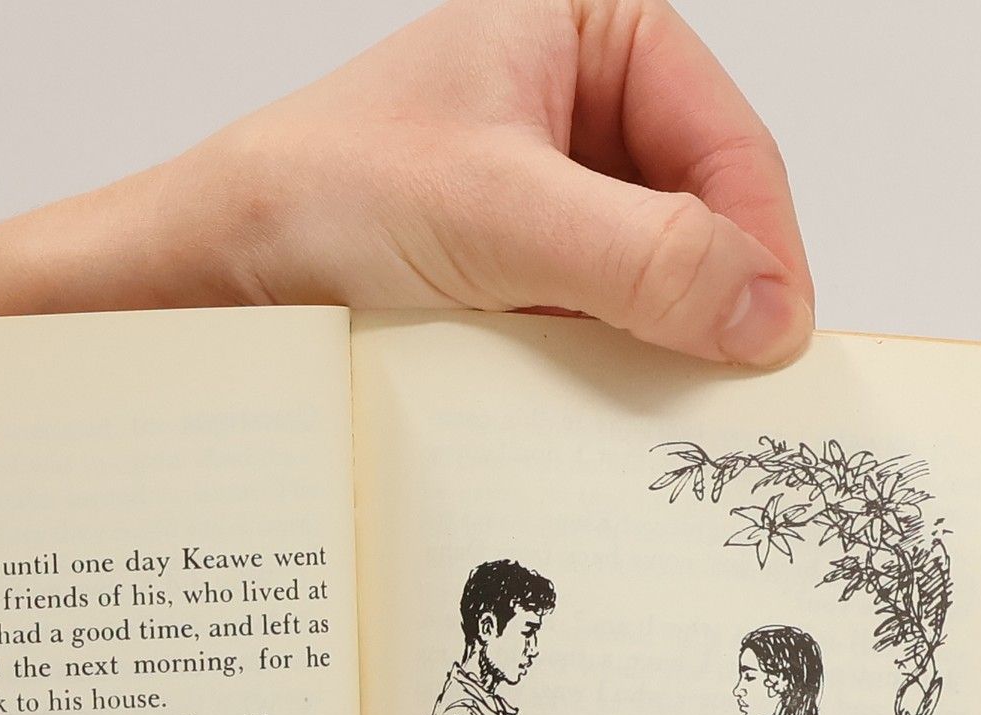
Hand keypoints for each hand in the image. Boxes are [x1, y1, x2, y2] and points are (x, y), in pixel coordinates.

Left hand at [0, 0, 813, 368]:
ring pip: (656, 280)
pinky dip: (608, 370)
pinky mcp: (522, 274)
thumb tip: (761, 307)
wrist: (207, 273)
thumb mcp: (493, 216)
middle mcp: (582, 108)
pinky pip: (601, 325)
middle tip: (731, 398)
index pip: (728, 142)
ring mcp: (553, 196)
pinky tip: (600, 411)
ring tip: (662, 412)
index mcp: (593, 33)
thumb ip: (637, 255)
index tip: (773, 343)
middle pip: (704, 215)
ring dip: (659, 346)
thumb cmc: (315, 196)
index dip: (761, 246)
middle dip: (713, 302)